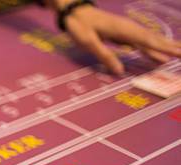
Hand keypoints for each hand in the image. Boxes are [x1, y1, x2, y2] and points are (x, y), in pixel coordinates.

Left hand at [62, 5, 180, 74]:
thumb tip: (120, 71)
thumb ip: (104, 55)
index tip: (179, 54)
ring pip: (149, 41)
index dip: (164, 49)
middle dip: (171, 47)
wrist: (74, 11)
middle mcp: (128, 29)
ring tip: (179, 54)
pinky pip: (140, 43)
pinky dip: (151, 49)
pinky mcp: (122, 34)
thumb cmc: (79, 26)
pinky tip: (158, 56)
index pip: (148, 41)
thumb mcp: (87, 42)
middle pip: (154, 40)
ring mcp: (126, 31)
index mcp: (123, 29)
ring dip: (164, 48)